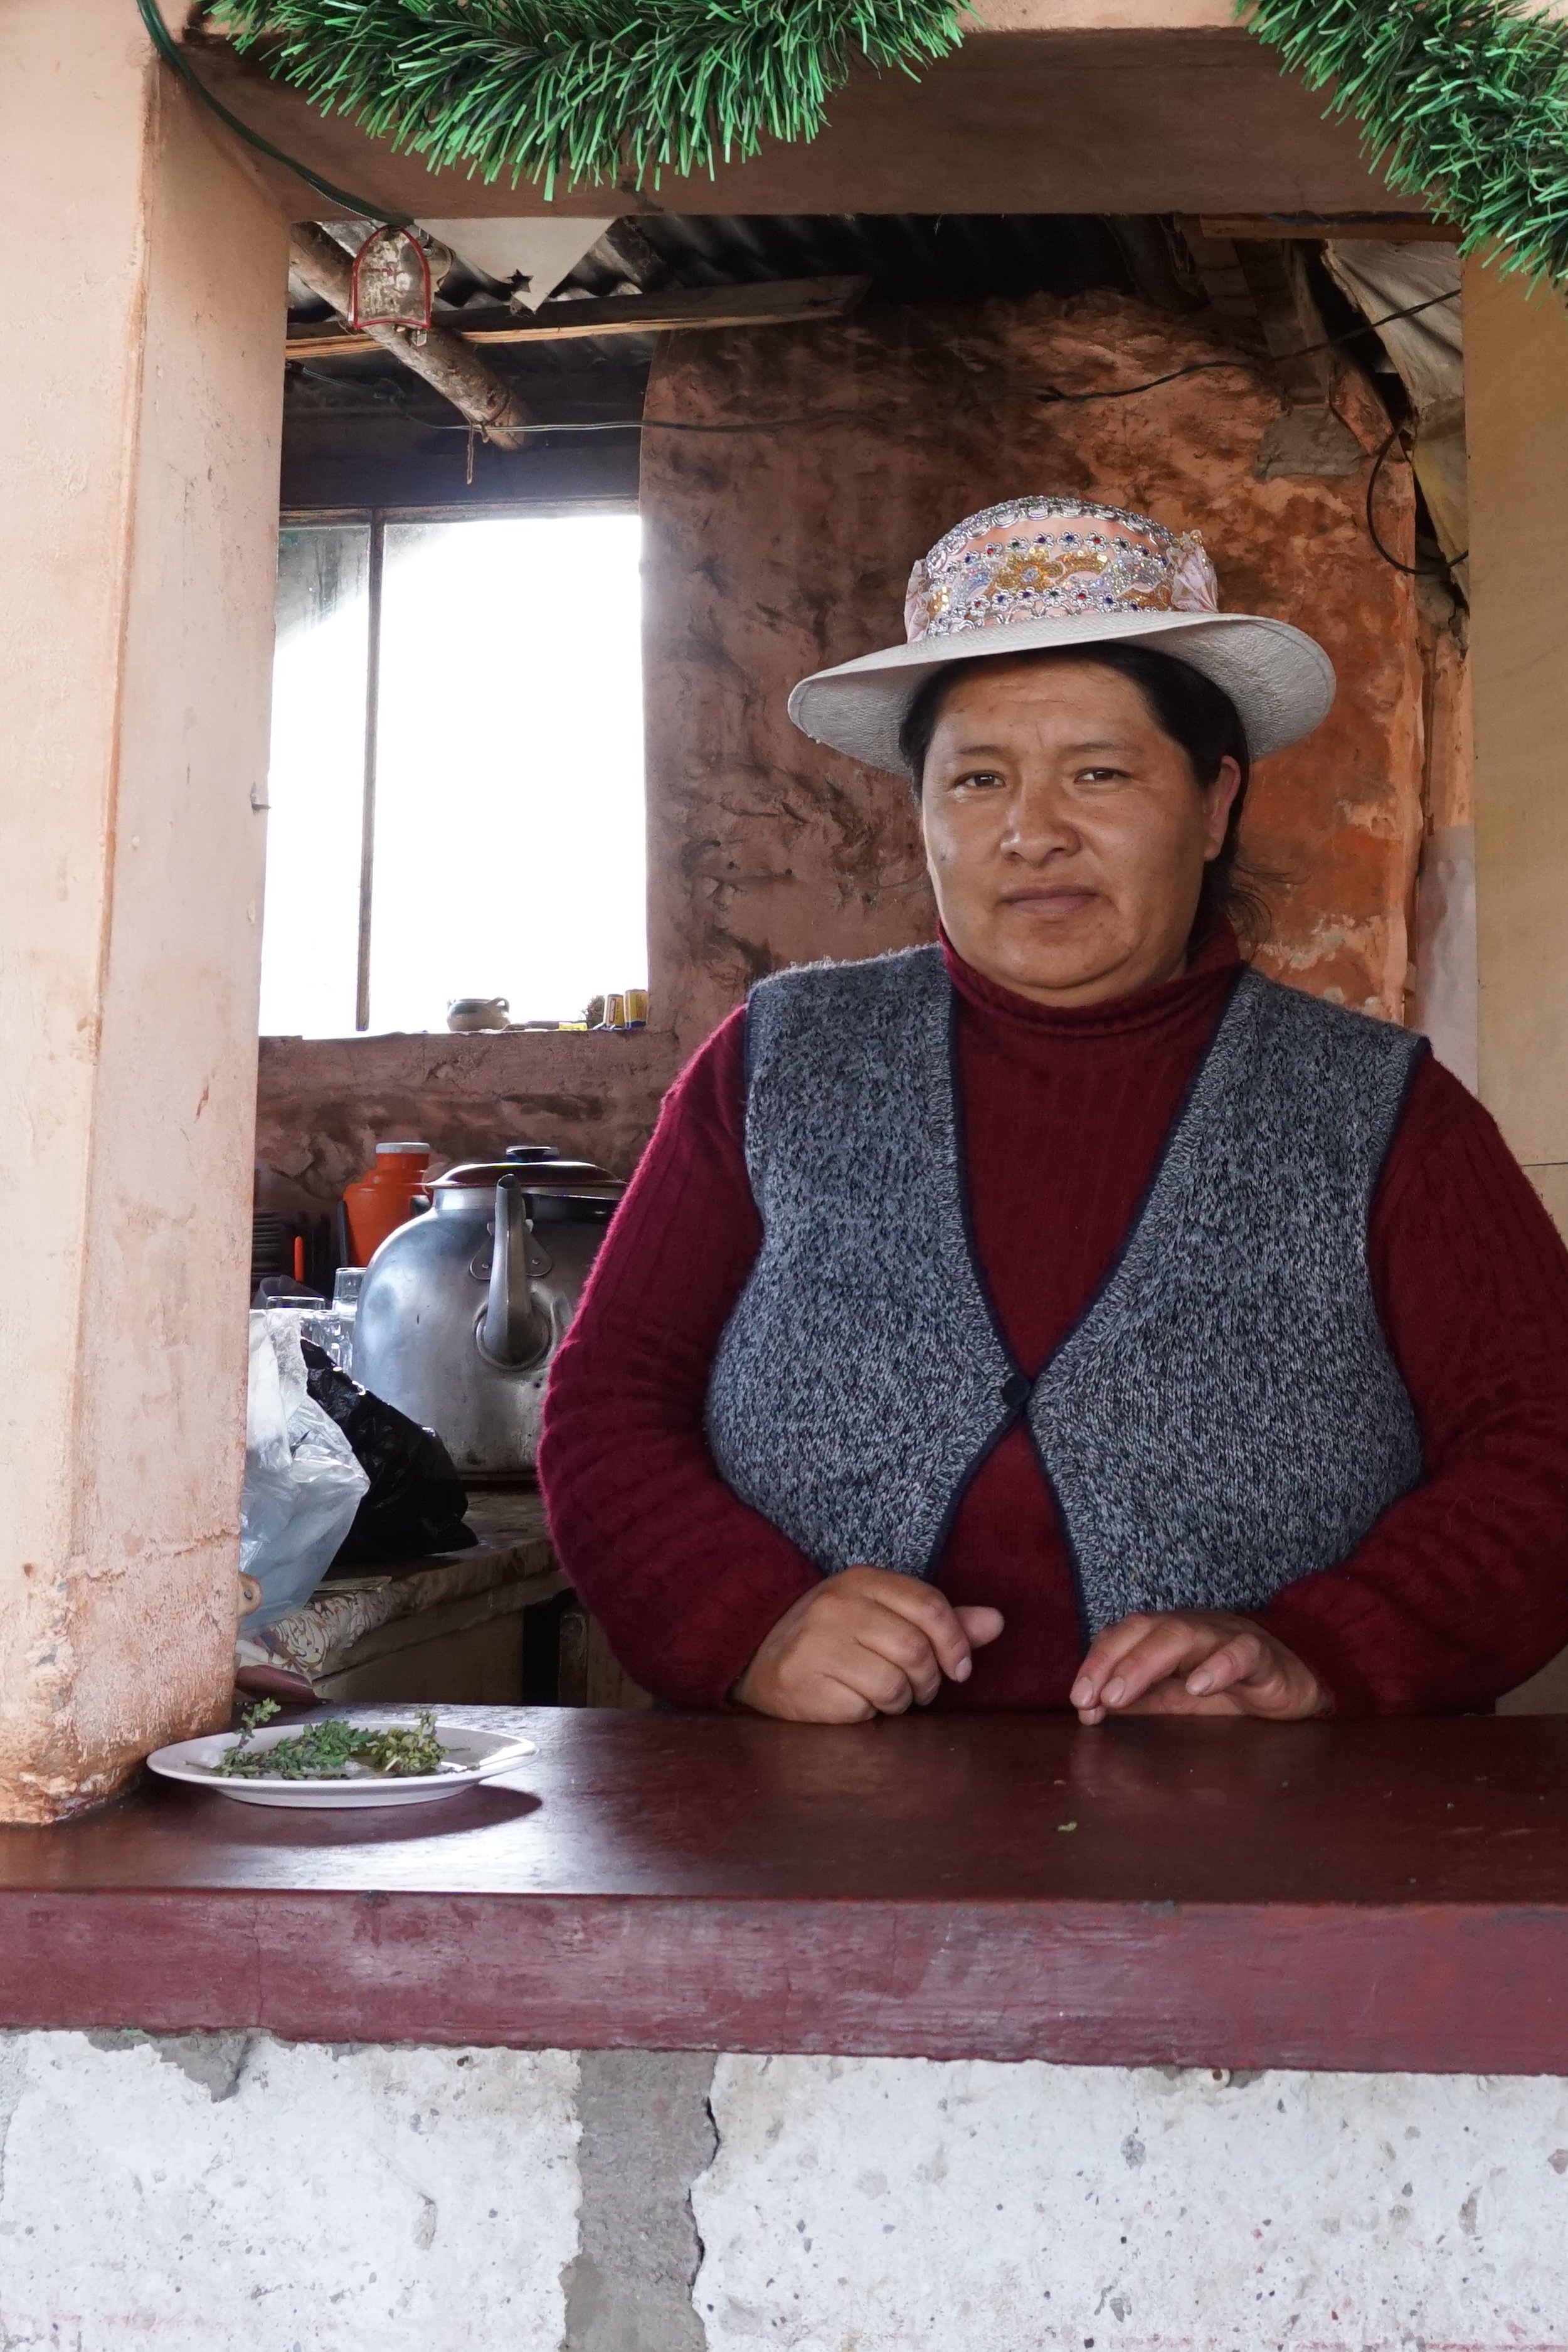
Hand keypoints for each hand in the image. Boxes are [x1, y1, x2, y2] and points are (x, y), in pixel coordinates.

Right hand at [734, 1566, 1004, 1722]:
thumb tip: (997, 1622)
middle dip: (929, 1680)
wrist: (759, 1653)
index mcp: (863, 1581)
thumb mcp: (885, 1613)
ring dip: (900, 1701)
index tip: (959, 1668)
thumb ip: (941, 1620)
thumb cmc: (837, 1635)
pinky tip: (855, 1702)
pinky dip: (869, 1714)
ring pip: (892, 1684)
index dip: (956, 1643)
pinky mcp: (803, 1683)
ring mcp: (816, 1644)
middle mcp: (837, 1607)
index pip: (930, 1607)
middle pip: (915, 1650)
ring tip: (886, 1696)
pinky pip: (862, 1709)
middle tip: (921, 1688)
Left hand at [1069, 1610, 1326, 1723]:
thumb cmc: (1230, 1688)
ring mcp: (1224, 1637)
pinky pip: (1240, 1652)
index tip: (1077, 1699)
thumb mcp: (1176, 1698)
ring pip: (1181, 1634)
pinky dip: (1218, 1666)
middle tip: (1090, 1699)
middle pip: (1143, 1629)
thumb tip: (1091, 1709)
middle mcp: (1190, 1629)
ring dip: (1144, 1663)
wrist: (1294, 1685)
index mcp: (1165, 1637)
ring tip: (1120, 1695)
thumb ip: (1139, 1699)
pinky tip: (1198, 1688)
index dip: (1095, 1663)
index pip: (1121, 1636)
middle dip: (1111, 1662)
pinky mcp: (1261, 1655)